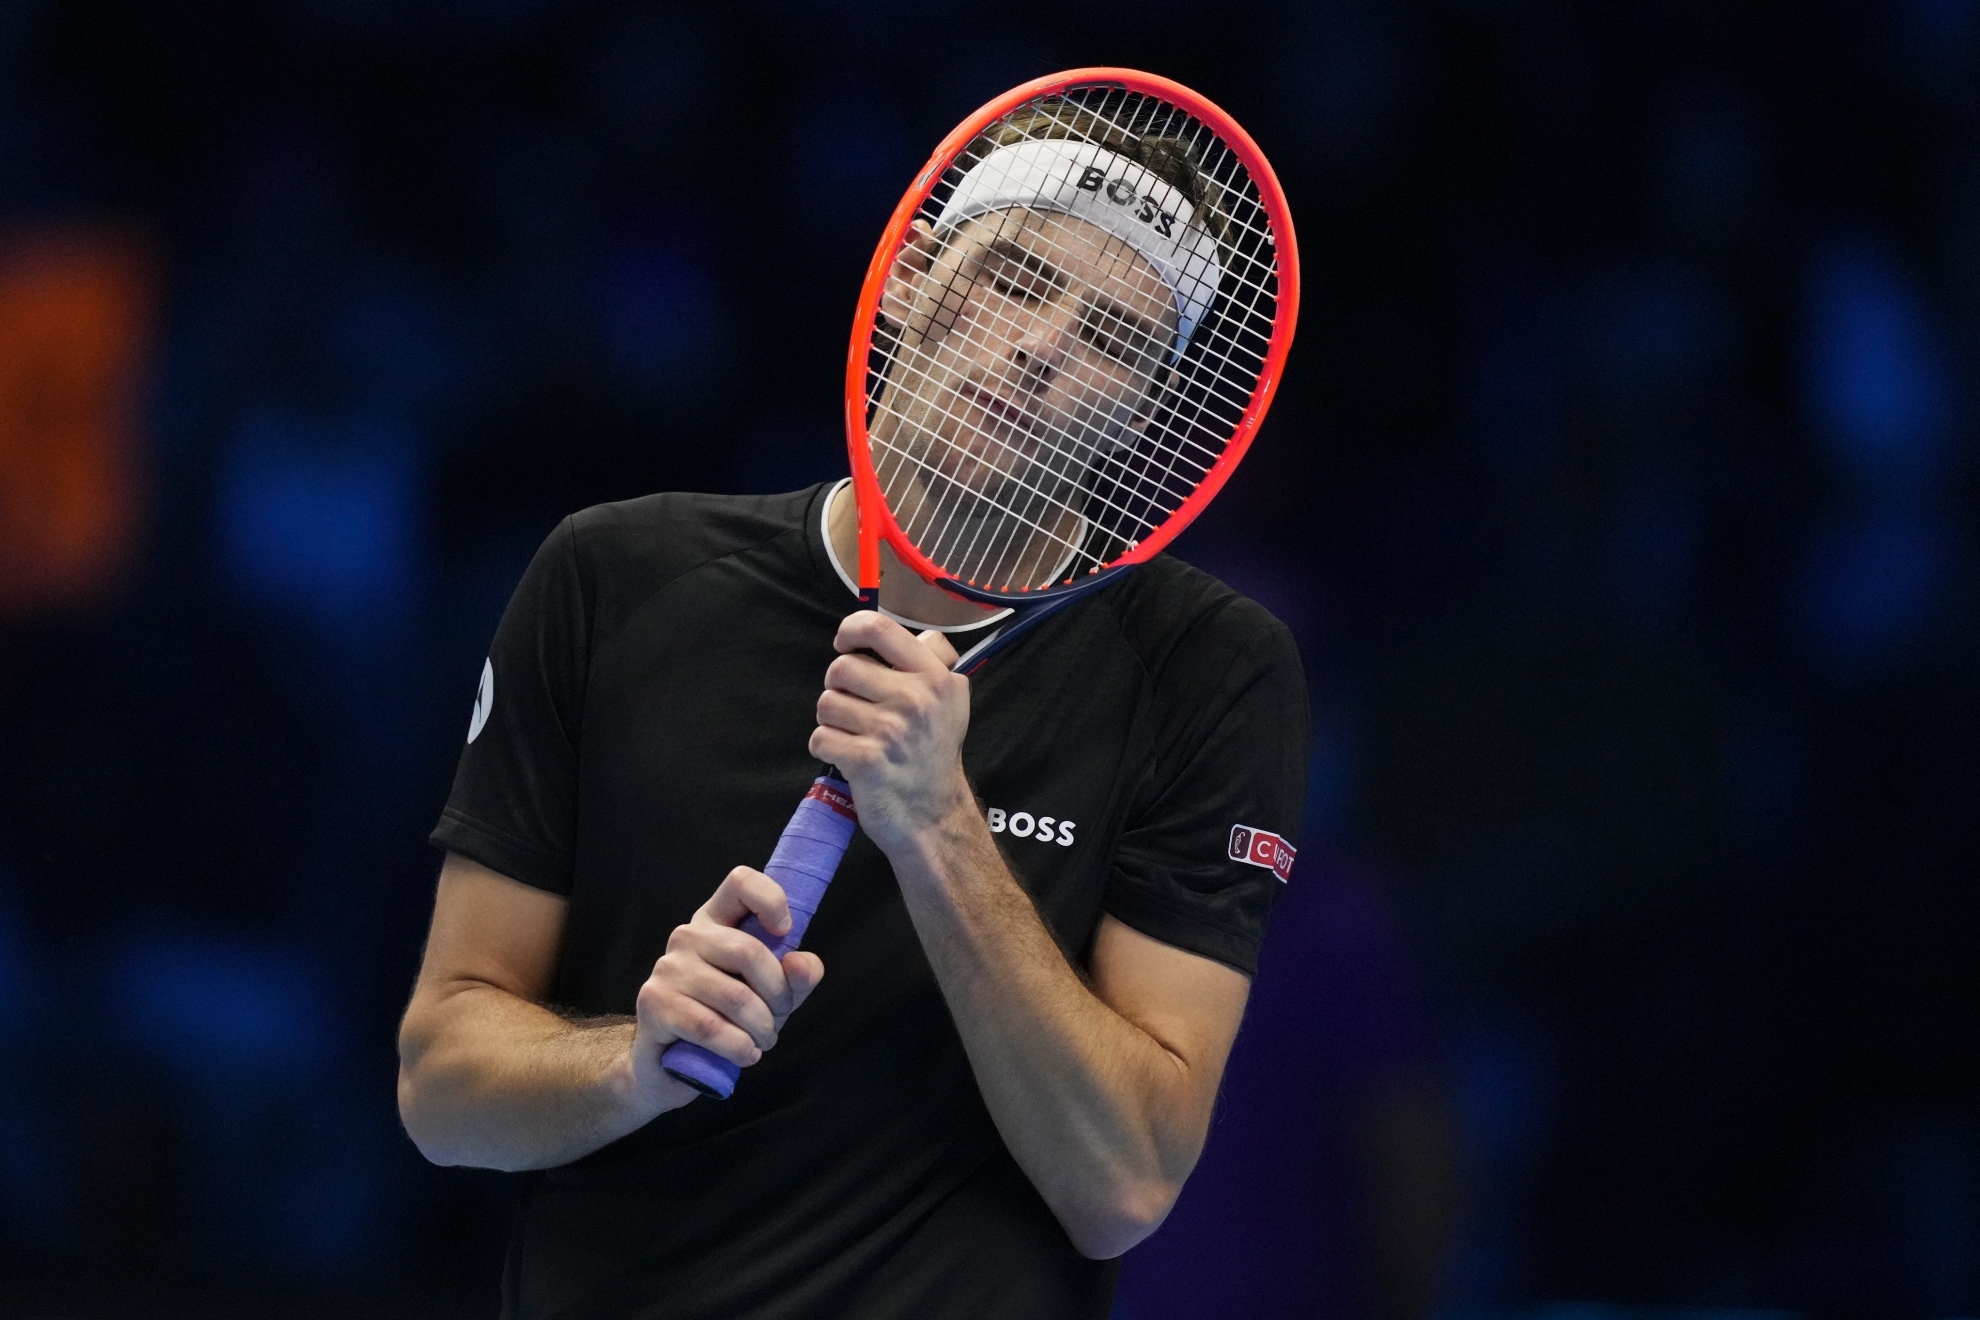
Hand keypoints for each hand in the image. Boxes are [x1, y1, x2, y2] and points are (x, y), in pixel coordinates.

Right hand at [627, 866, 825, 1106]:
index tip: (785, 933)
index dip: (770, 900)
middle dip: (777, 995)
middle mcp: (688, 936)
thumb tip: (802, 965)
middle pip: (748, 951)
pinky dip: (738, 1047)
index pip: (741, 882)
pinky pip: (711, 1027)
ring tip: (760, 1041)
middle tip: (777, 1019)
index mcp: (716, 920)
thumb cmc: (728, 1020)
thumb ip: (797, 978)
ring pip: (735, 997)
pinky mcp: (655, 1003)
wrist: (670, 1065)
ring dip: (761, 1029)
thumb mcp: (773, 996)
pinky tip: (744, 1054)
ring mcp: (668, 968)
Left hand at [809, 611, 973, 855]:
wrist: (933, 816)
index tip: (846, 645)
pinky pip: (820, 736)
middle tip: (856, 709)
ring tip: (855, 735)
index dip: (852, 630)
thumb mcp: (950, 700)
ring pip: (826, 703)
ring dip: (831, 720)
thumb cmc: (932, 754)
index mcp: (936, 678)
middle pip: (842, 667)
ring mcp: (890, 730)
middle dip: (838, 688)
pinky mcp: (865, 760)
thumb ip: (928, 660)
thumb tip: (881, 632)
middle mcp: (916, 699)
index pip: (880, 628)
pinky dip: (826, 747)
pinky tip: (847, 757)